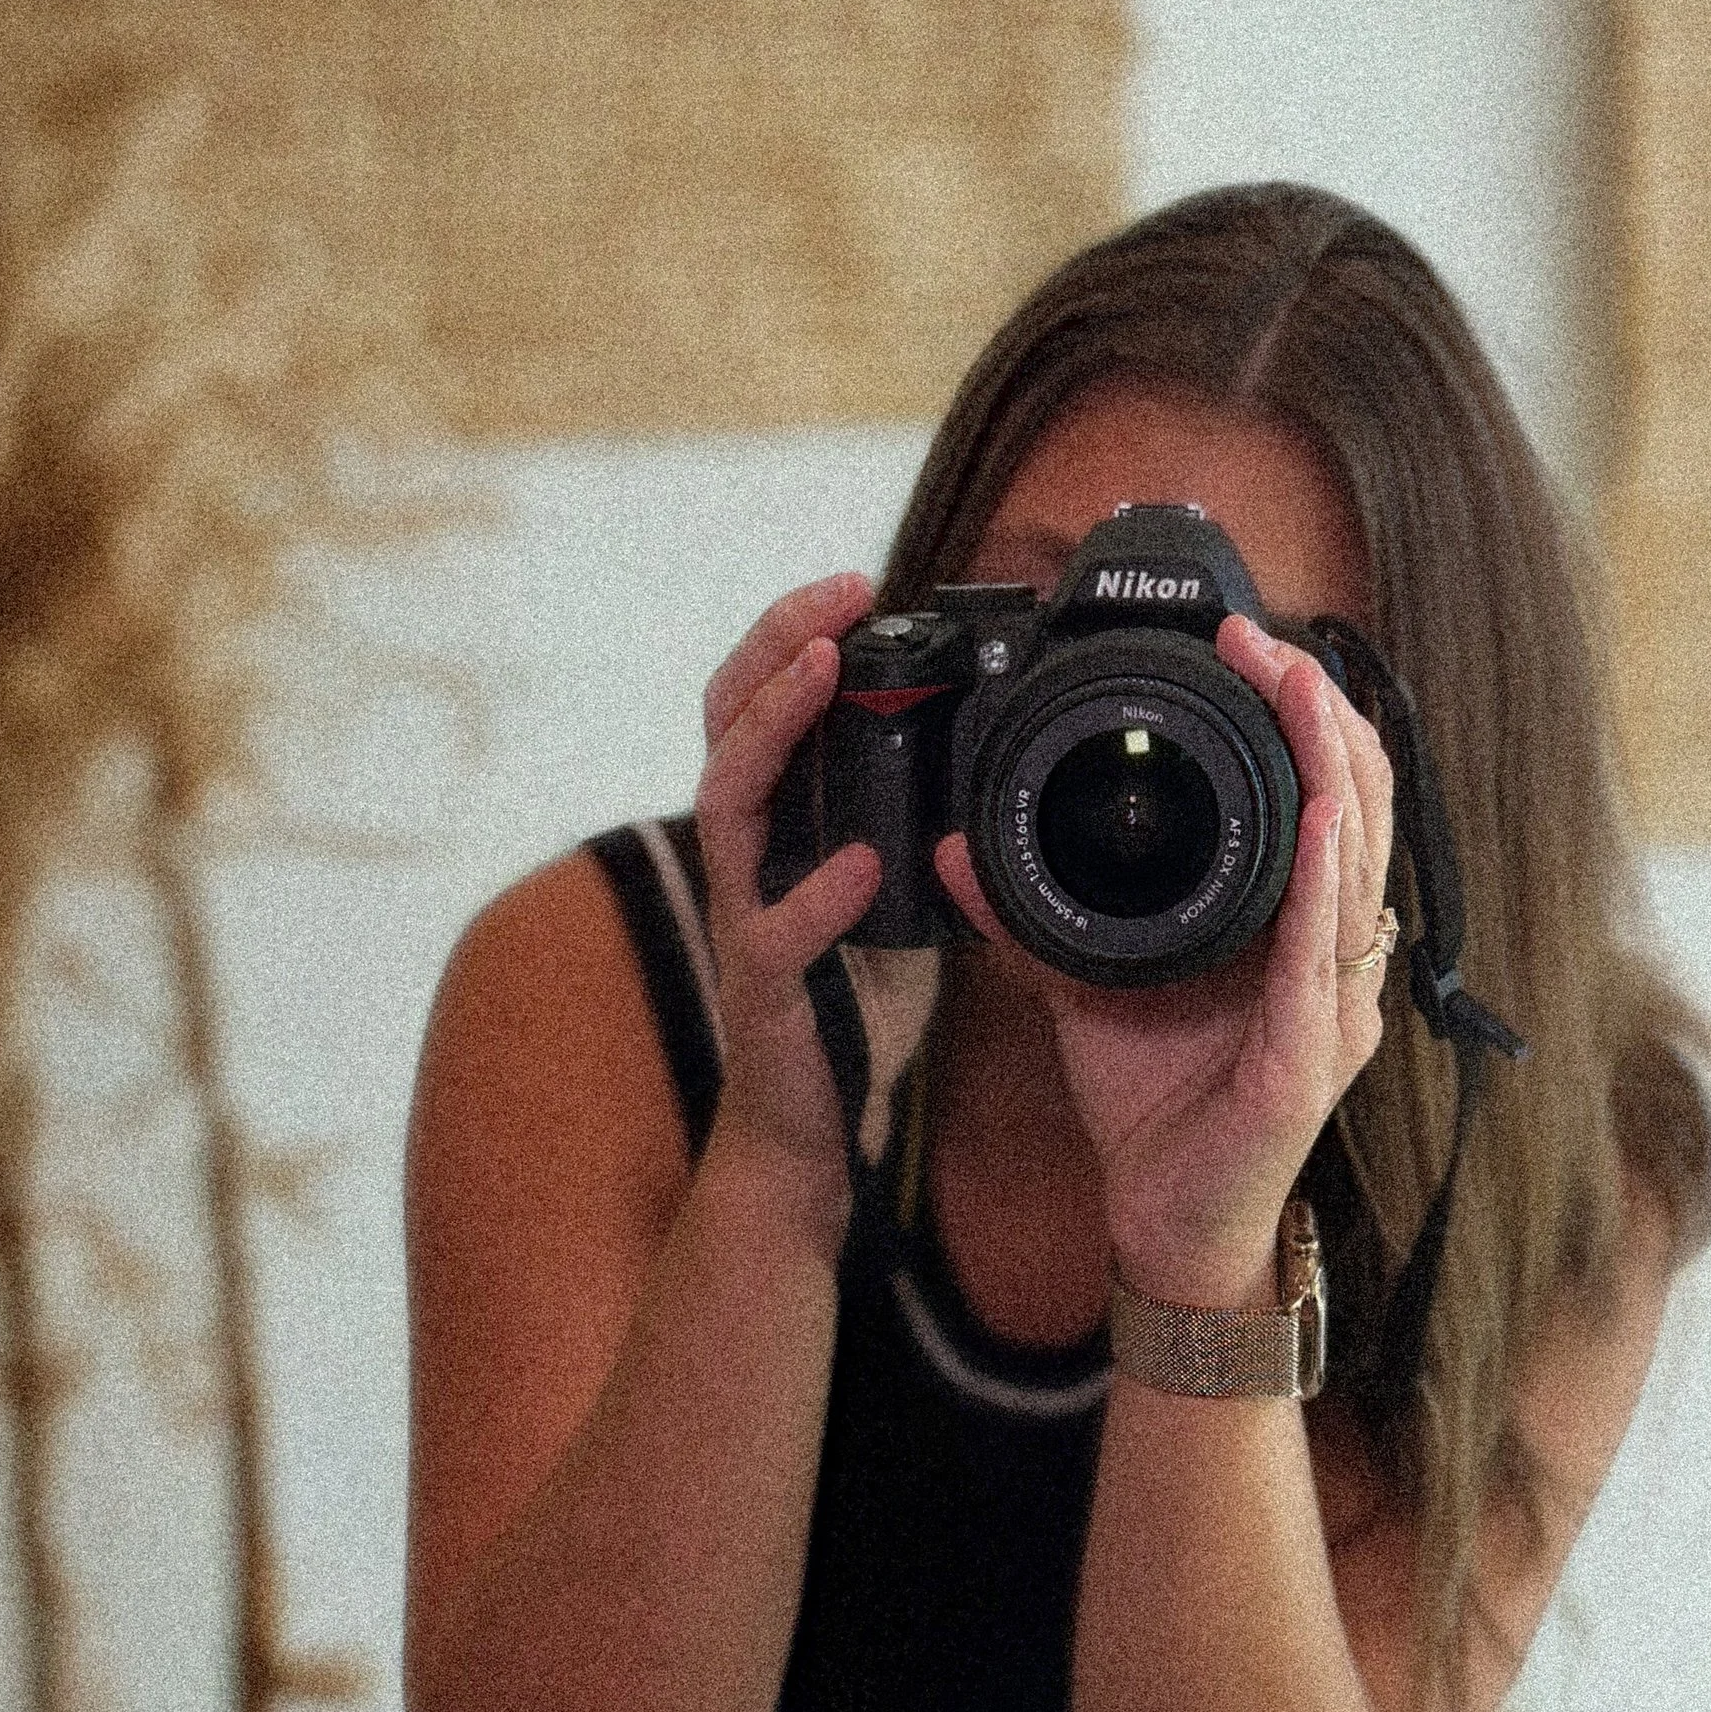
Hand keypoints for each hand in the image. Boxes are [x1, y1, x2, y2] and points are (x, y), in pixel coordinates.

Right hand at [695, 573, 882, 1222]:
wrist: (809, 1128)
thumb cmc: (851, 1003)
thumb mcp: (889, 888)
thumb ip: (910, 820)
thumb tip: (985, 746)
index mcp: (776, 824)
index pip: (760, 702)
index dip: (794, 634)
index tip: (857, 583)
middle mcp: (745, 856)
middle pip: (726, 721)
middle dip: (775, 646)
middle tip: (837, 598)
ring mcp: (743, 918)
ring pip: (731, 801)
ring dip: (775, 727)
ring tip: (823, 673)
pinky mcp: (765, 991)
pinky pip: (778, 934)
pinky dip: (819, 895)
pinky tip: (864, 865)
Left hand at [935, 616, 1398, 1309]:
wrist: (1166, 1226)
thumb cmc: (1155, 1112)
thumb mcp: (1081, 986)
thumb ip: (1029, 914)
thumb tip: (958, 847)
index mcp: (1297, 931)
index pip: (1327, 797)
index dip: (1304, 715)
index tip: (1252, 644)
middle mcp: (1335, 958)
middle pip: (1361, 805)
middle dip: (1322, 711)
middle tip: (1270, 639)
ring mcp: (1335, 1007)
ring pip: (1358, 861)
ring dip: (1334, 767)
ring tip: (1303, 689)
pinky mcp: (1308, 1058)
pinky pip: (1323, 953)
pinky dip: (1321, 882)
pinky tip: (1316, 822)